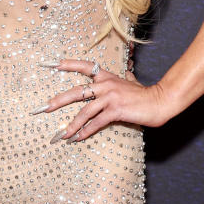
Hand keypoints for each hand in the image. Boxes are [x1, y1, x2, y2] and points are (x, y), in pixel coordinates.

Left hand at [37, 59, 173, 141]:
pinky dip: (86, 132)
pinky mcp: (116, 111)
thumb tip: (127, 73)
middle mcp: (106, 85)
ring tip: (61, 135)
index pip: (85, 66)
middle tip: (44, 108)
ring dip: (72, 125)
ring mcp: (110, 98)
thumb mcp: (132, 81)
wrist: (160, 101)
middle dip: (58, 101)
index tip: (51, 64)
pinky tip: (78, 139)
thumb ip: (126, 77)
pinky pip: (96, 123)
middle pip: (76, 92)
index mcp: (107, 76)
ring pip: (84, 111)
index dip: (68, 64)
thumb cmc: (145, 94)